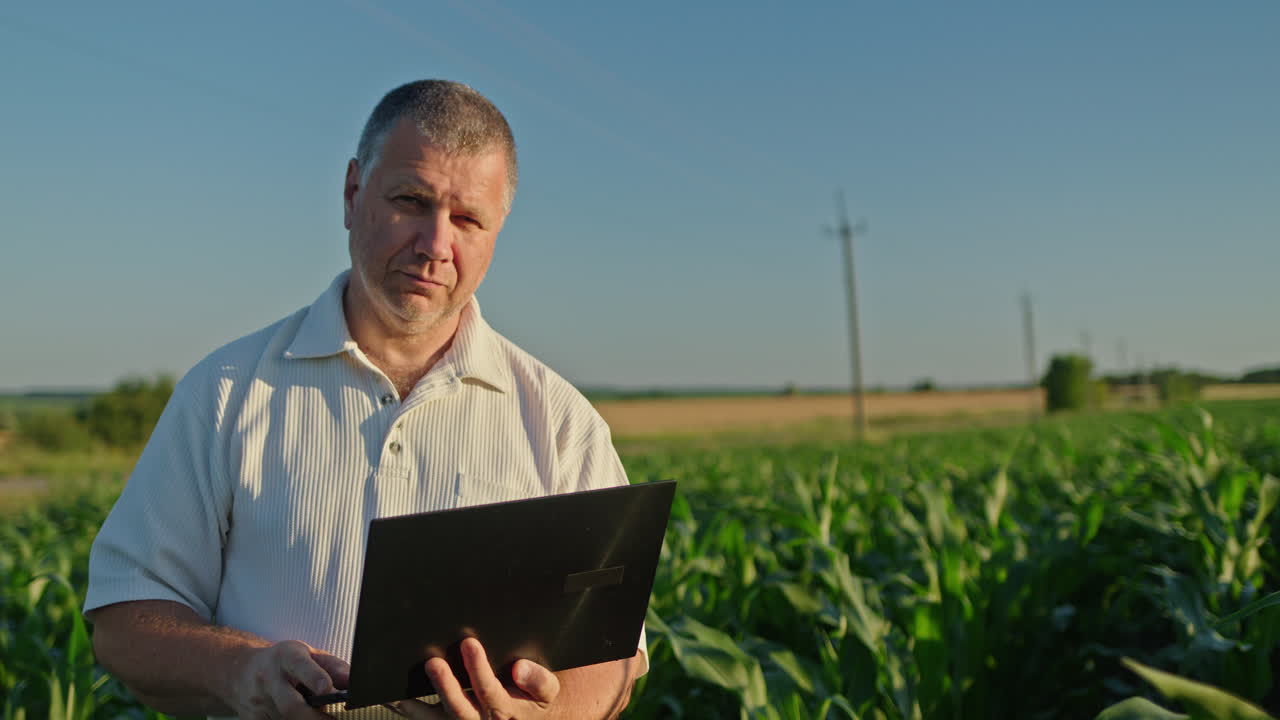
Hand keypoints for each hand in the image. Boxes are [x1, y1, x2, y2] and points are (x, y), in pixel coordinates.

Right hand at [225, 640, 349, 719]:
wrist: (239, 671)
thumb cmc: (284, 663)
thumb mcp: (308, 655)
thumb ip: (333, 667)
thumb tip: (353, 681)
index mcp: (286, 657)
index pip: (301, 666)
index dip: (314, 678)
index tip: (327, 689)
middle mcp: (269, 679)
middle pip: (291, 705)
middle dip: (314, 717)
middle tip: (333, 719)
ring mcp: (258, 702)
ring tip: (317, 715)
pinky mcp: (252, 719)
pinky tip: (300, 717)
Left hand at [399, 638, 560, 718]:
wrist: (531, 716)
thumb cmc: (534, 697)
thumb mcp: (547, 689)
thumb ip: (539, 680)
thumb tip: (520, 668)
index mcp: (507, 712)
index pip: (490, 692)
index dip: (479, 669)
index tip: (469, 644)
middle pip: (460, 710)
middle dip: (446, 686)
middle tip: (433, 663)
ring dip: (416, 708)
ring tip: (399, 692)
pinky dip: (410, 710)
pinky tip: (394, 697)